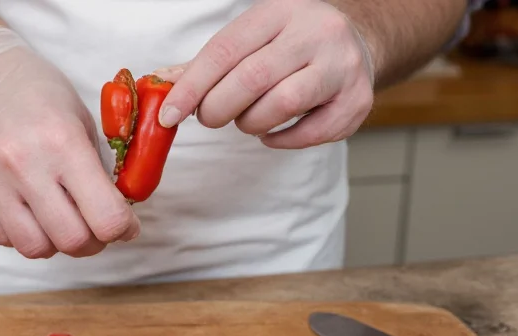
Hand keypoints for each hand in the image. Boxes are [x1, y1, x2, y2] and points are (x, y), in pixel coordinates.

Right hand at [0, 27, 139, 258]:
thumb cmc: (34, 92)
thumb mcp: (80, 119)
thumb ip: (98, 171)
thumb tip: (117, 216)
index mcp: (62, 142)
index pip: (106, 216)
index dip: (123, 229)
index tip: (125, 226)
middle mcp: (22, 165)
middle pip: (71, 241)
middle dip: (92, 243)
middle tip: (95, 229)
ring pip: (34, 249)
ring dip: (55, 243)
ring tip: (59, 220)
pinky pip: (2, 238)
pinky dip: (22, 233)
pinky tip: (28, 209)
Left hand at [154, 0, 375, 148]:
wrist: (357, 43)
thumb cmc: (290, 44)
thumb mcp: (250, 39)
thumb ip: (207, 64)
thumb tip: (160, 84)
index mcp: (279, 12)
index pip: (225, 51)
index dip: (192, 87)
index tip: (168, 114)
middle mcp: (315, 34)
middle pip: (252, 80)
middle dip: (218, 108)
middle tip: (210, 118)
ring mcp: (342, 67)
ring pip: (281, 106)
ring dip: (250, 124)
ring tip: (247, 120)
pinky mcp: (356, 102)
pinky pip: (307, 134)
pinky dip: (279, 141)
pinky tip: (271, 132)